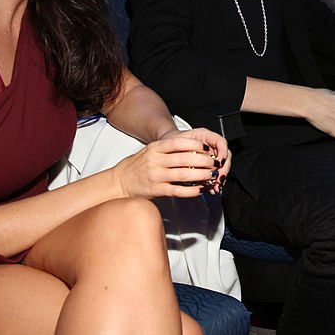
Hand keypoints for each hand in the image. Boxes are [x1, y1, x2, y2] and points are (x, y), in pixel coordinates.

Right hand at [113, 132, 229, 198]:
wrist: (120, 182)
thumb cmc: (138, 166)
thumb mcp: (151, 151)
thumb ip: (168, 149)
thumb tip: (193, 147)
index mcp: (155, 149)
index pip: (178, 143)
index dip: (196, 145)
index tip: (208, 147)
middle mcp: (155, 161)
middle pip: (185, 159)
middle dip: (204, 161)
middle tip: (215, 163)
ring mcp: (156, 176)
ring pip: (184, 174)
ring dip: (201, 175)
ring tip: (212, 175)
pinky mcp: (157, 190)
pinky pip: (178, 190)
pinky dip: (192, 190)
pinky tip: (200, 189)